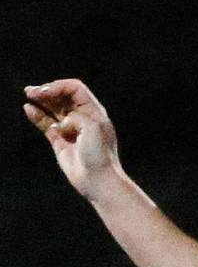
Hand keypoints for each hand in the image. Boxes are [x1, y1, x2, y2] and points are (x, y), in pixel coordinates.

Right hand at [23, 79, 121, 199]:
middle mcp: (82, 117)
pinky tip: (28, 109)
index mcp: (94, 111)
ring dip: (41, 100)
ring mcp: (70, 129)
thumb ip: (75, 117)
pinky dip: (37, 115)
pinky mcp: (60, 141)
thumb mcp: (92, 128)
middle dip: (47, 91)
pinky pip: (46, 123)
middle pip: (62, 96)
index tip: (45, 91)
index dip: (59, 86)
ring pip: (53, 109)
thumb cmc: (100, 154)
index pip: (75, 89)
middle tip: (31, 91)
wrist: (97, 180)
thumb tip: (61, 122)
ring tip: (29, 94)